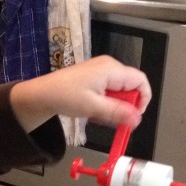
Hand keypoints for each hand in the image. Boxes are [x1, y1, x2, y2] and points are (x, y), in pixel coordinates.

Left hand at [8, 56, 151, 133]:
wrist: (42, 94)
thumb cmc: (64, 95)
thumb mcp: (93, 107)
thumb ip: (117, 113)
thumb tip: (138, 119)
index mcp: (112, 69)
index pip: (141, 81)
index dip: (143, 99)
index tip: (136, 116)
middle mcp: (109, 67)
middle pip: (131, 87)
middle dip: (126, 105)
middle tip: (114, 119)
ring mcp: (102, 72)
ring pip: (120, 91)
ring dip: (114, 106)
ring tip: (99, 114)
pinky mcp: (95, 78)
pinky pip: (109, 92)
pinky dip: (106, 103)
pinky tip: (94, 110)